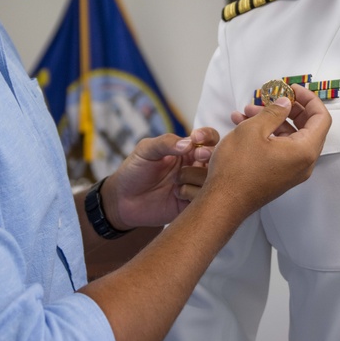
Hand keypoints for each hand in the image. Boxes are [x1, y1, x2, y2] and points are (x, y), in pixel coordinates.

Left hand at [101, 127, 219, 229]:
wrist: (122, 201)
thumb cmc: (134, 171)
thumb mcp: (145, 150)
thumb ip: (166, 143)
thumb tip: (189, 143)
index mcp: (186, 150)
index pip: (208, 139)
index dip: (207, 136)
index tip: (197, 137)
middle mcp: (194, 167)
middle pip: (217, 158)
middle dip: (208, 156)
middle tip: (197, 157)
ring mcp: (194, 185)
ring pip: (212, 179)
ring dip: (195, 177)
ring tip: (176, 182)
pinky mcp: (191, 204)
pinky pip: (204, 199)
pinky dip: (192, 194)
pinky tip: (177, 194)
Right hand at [204, 84, 330, 218]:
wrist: (222, 202)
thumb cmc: (237, 169)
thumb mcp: (254, 129)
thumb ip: (274, 111)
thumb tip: (286, 103)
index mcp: (304, 151)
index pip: (321, 118)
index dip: (309, 99)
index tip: (293, 89)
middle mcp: (303, 163)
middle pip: (307, 127)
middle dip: (287, 108)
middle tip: (271, 97)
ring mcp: (292, 171)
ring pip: (289, 137)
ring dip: (271, 120)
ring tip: (246, 111)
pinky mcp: (279, 176)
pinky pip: (280, 149)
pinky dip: (267, 134)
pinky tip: (243, 124)